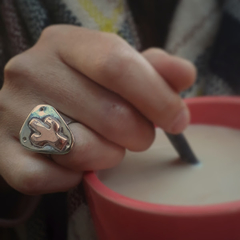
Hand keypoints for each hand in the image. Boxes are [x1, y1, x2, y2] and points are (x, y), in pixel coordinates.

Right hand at [0, 25, 195, 194]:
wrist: (37, 103)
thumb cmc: (87, 86)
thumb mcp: (120, 68)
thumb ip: (154, 69)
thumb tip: (185, 75)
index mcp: (64, 44)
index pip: (117, 65)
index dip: (157, 97)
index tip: (178, 119)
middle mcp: (31, 71)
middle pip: (107, 113)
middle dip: (138, 134)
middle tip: (139, 135)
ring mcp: (11, 111)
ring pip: (78, 148)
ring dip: (107, 155)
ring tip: (108, 146)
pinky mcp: (3, 150)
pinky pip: (45, 177)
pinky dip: (70, 178)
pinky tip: (76, 165)